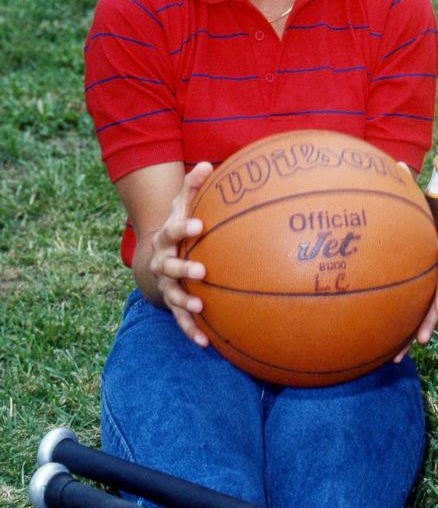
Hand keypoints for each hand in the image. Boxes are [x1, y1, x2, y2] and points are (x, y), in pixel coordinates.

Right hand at [148, 162, 213, 346]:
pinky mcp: (174, 305)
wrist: (156, 259)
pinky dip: (192, 331)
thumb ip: (194, 187)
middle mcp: (163, 262)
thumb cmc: (180, 229)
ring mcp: (167, 285)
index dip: (184, 227)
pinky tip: (206, 344)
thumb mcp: (183, 206)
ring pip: (173, 295)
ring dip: (185, 300)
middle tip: (201, 269)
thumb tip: (210, 163)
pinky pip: (182, 320)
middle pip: (170, 266)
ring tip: (201, 305)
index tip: (200, 224)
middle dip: (183, 268)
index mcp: (168, 238)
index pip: (174, 230)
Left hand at [393, 237, 437, 359]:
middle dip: (427, 325)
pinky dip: (398, 339)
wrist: (403, 241)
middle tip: (422, 339)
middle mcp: (432, 290)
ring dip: (409, 339)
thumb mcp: (431, 241)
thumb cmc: (418, 240)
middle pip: (431, 310)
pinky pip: (403, 323)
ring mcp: (420, 299)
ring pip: (417, 321)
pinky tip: (389, 356)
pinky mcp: (407, 306)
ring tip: (398, 357)